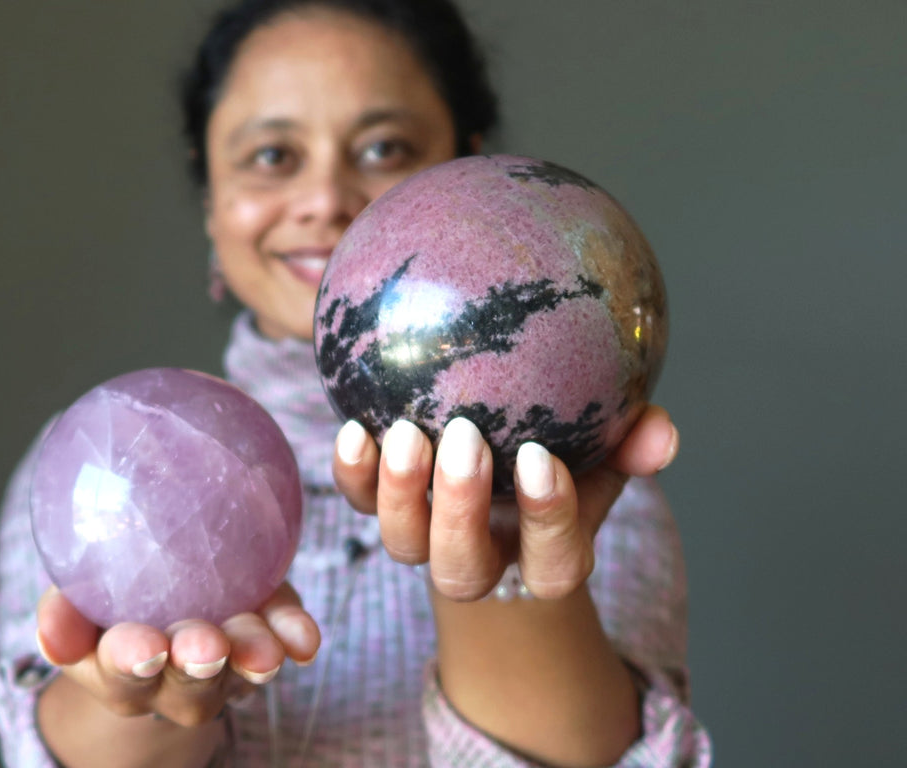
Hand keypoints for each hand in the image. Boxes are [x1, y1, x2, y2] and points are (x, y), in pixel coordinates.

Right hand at [35, 581, 319, 726]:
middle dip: (196, 666)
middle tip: (204, 649)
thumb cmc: (116, 592)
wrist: (166, 593)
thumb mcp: (81, 597)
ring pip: (240, 671)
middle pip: (189, 685)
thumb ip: (66, 608)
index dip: (131, 663)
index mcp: (122, 668)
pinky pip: (283, 640)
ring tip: (261, 649)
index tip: (144, 648)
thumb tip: (51, 629)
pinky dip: (294, 637)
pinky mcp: (266, 636)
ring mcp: (227, 665)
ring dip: (250, 656)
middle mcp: (177, 679)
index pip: (123, 675)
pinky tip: (304, 639)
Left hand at [332, 405, 677, 601]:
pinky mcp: (383, 508)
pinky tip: (356, 427)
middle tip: (465, 438)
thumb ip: (634, 445)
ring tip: (405, 432)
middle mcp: (481, 561)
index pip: (552, 560)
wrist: (505, 489)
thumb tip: (662, 432)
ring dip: (400, 493)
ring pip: (404, 545)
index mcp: (545, 558)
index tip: (538, 458)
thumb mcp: (606, 458)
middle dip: (459, 510)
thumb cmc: (563, 467)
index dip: (546, 517)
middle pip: (461, 569)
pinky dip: (352, 472)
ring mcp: (427, 540)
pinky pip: (358, 503)